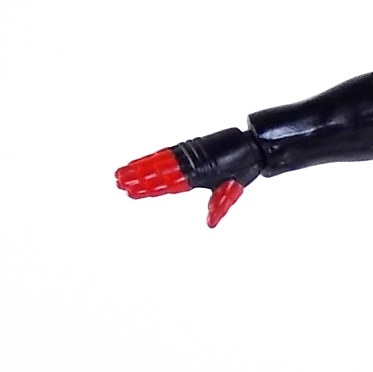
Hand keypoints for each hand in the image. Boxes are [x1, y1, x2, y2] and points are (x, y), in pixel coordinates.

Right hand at [114, 128, 263, 226]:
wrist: (253, 149)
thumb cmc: (243, 169)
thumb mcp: (233, 189)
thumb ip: (220, 205)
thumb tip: (210, 223)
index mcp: (199, 174)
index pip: (169, 182)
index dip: (150, 187)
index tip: (134, 191)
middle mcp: (190, 163)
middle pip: (159, 171)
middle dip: (139, 177)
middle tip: (119, 183)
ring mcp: (188, 155)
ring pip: (158, 162)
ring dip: (139, 168)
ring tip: (120, 174)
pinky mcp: (188, 149)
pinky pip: (166, 154)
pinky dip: (150, 158)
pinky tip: (139, 163)